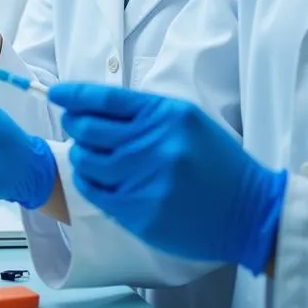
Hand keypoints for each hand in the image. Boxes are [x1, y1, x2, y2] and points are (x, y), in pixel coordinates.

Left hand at [49, 84, 286, 274]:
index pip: (105, 99)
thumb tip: (90, 105)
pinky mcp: (139, 213)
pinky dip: (90, 182)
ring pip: (85, 160)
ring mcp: (146, 181)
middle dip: (76, 125)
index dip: (74, 95)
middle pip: (87, 128)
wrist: (250, 211)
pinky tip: (101, 179)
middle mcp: (154, 145)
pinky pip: (94, 192)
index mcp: (166, 115)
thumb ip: (143, 112)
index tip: (56, 94)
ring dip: (82, 156)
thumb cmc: (216, 162)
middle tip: (79, 127)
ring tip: (95, 156)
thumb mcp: (187, 121)